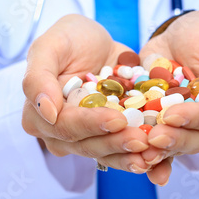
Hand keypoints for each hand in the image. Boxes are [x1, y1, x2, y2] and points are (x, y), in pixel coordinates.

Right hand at [22, 14, 149, 173]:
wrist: (96, 41)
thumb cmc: (68, 39)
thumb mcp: (49, 46)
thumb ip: (38, 77)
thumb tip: (46, 112)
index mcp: (40, 116)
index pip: (65, 126)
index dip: (90, 124)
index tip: (116, 119)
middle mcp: (62, 133)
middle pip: (88, 145)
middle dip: (116, 143)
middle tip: (142, 139)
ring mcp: (88, 137)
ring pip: (108, 154)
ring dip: (131, 157)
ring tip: (154, 154)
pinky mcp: (111, 136)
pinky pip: (125, 151)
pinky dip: (144, 157)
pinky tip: (161, 159)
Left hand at [139, 10, 198, 184]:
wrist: (177, 34)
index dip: (196, 119)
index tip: (171, 115)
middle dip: (177, 139)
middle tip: (154, 136)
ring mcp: (192, 128)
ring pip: (181, 147)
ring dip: (163, 152)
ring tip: (143, 150)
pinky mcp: (169, 128)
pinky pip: (164, 150)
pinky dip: (155, 161)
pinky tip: (143, 166)